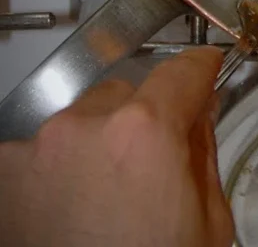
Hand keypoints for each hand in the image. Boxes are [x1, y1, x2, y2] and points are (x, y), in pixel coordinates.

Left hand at [0, 47, 232, 246]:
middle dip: (144, 118)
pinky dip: (59, 169)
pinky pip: (42, 151)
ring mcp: (35, 150)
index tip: (205, 69)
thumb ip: (202, 150)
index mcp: (146, 134)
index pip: (182, 71)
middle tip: (153, 163)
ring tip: (105, 198)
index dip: (201, 68)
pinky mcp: (4, 175)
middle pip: (126, 94)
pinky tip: (71, 209)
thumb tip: (198, 113)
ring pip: (82, 120)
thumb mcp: (207, 220)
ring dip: (98, 143)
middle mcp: (83, 127)